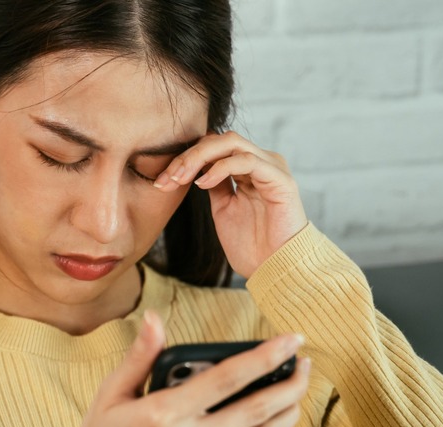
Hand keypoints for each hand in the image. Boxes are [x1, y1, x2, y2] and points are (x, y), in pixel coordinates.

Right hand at [80, 311, 310, 426]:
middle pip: (259, 409)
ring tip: (298, 385)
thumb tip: (156, 318)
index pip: (229, 378)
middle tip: (306, 361)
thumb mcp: (111, 395)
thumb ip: (140, 357)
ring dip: (290, 410)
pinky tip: (280, 417)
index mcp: (167, 413)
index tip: (292, 337)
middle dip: (291, 383)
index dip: (265, 356)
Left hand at [153, 131, 307, 278]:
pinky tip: (203, 183)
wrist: (275, 269)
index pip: (214, 147)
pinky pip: (246, 160)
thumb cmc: (252, 245)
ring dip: (199, 159)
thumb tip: (194, 168)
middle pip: (219, 141)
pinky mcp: (280, 178)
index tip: (162, 181)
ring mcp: (273, 167)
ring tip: (180, 179)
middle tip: (167, 178)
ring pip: (230, 143)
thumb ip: (214, 184)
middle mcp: (263, 162)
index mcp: (250, 168)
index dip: (185, 159)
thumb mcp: (223, 208)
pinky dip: (220, 168)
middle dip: (187, 157)